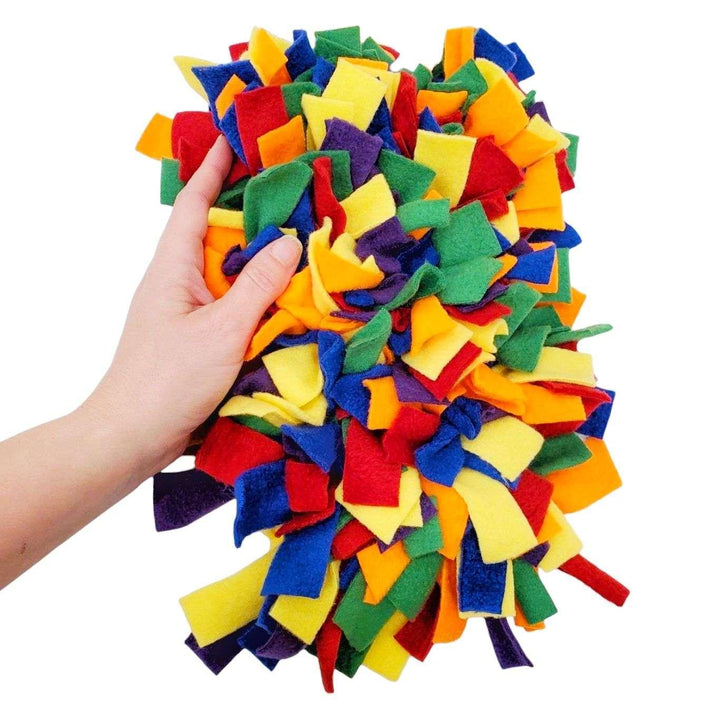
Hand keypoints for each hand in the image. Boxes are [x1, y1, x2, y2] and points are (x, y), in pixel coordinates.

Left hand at [84, 136, 301, 479]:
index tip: (232, 139)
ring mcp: (185, 310)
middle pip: (213, 233)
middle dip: (245, 209)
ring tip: (293, 236)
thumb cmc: (169, 380)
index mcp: (173, 268)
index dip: (213, 170)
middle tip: (285, 187)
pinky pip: (229, 301)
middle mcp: (176, 282)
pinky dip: (254, 292)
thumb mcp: (223, 330)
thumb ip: (259, 285)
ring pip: (225, 270)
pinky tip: (281, 294)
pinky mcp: (196, 336)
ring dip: (255, 255)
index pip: (194, 205)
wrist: (133, 436)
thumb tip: (290, 241)